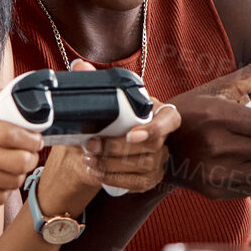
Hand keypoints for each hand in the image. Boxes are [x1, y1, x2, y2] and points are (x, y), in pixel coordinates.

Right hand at [0, 83, 41, 206]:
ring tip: (12, 166)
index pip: (8, 132)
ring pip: (8, 182)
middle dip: (29, 158)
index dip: (30, 138)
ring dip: (17, 174)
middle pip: (15, 161)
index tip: (35, 138)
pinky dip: (1, 189)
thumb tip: (12, 93)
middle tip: (28, 153)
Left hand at [41, 59, 181, 202]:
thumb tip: (80, 66)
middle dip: (118, 148)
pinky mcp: (150, 179)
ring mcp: (159, 160)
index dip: (155, 128)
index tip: (131, 134)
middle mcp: (164, 137)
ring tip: (87, 158)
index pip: (171, 119)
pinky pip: (137, 183)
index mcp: (157, 112)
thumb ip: (93, 81)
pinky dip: (114, 178)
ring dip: (112, 164)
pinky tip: (95, 171)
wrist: (96, 144)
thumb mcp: (99, 99)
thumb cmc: (104, 118)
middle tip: (91, 145)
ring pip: (143, 166)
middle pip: (152, 146)